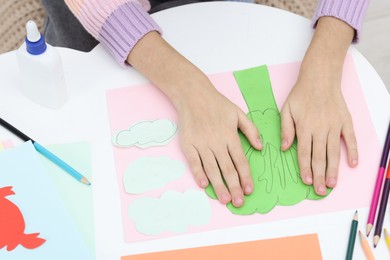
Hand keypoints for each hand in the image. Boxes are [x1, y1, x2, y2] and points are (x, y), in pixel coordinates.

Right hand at [177, 82, 261, 206]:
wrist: (193, 94)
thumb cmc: (217, 103)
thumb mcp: (238, 113)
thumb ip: (251, 130)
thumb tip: (260, 147)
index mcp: (230, 135)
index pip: (240, 161)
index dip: (245, 177)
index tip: (249, 190)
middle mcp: (217, 142)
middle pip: (227, 169)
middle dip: (234, 187)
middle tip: (239, 202)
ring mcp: (201, 144)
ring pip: (212, 169)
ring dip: (219, 186)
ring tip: (225, 199)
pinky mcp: (188, 144)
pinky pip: (194, 162)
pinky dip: (198, 174)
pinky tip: (204, 185)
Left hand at [280, 75, 357, 195]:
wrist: (320, 77)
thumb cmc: (301, 94)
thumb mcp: (286, 109)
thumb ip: (286, 129)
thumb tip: (284, 148)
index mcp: (304, 127)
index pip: (304, 153)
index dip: (305, 168)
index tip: (307, 181)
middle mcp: (320, 129)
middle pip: (319, 156)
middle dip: (320, 175)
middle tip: (321, 191)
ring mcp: (334, 125)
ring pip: (334, 151)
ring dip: (334, 169)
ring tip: (333, 184)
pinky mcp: (345, 121)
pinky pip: (351, 138)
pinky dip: (353, 151)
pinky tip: (353, 164)